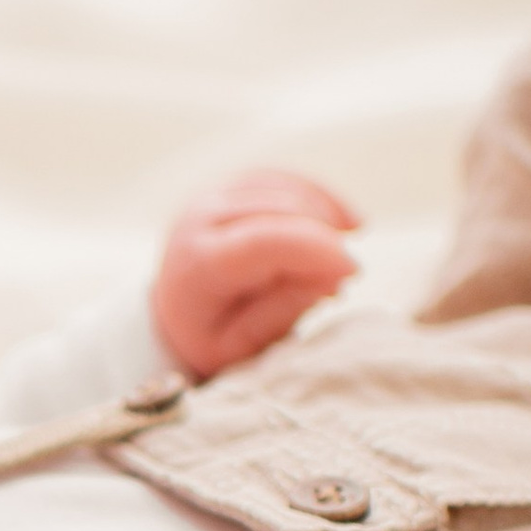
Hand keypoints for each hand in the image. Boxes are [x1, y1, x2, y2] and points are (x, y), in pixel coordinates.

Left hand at [152, 170, 359, 378]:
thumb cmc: (211, 336)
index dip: (315, 250)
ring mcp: (216, 195)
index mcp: (196, 265)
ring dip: (326, 223)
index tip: (352, 270)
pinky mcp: (236, 185)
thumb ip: (281, 314)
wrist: (178, 312)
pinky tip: (344, 225)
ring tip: (335, 267)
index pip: (263, 242)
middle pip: (282, 211)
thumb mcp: (240, 349)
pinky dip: (322, 200)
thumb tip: (327, 278)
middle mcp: (200, 219)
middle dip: (325, 242)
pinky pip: (288, 181)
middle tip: (341, 283)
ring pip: (289, 191)